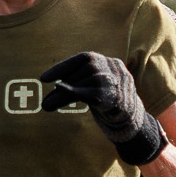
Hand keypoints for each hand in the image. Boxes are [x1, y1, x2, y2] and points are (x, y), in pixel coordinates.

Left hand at [39, 51, 166, 165]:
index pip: (82, 59)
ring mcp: (113, 82)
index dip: (62, 67)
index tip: (43, 78)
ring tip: (47, 106)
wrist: (133, 117)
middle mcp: (111, 68)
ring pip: (81, 84)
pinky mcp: (111, 97)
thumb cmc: (110, 99)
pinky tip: (59, 92)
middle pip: (80, 74)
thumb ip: (77, 83)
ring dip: (61, 95)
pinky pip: (87, 93)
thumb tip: (49, 97)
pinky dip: (71, 92)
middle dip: (60, 87)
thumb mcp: (95, 86)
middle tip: (44, 102)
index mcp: (108, 62)